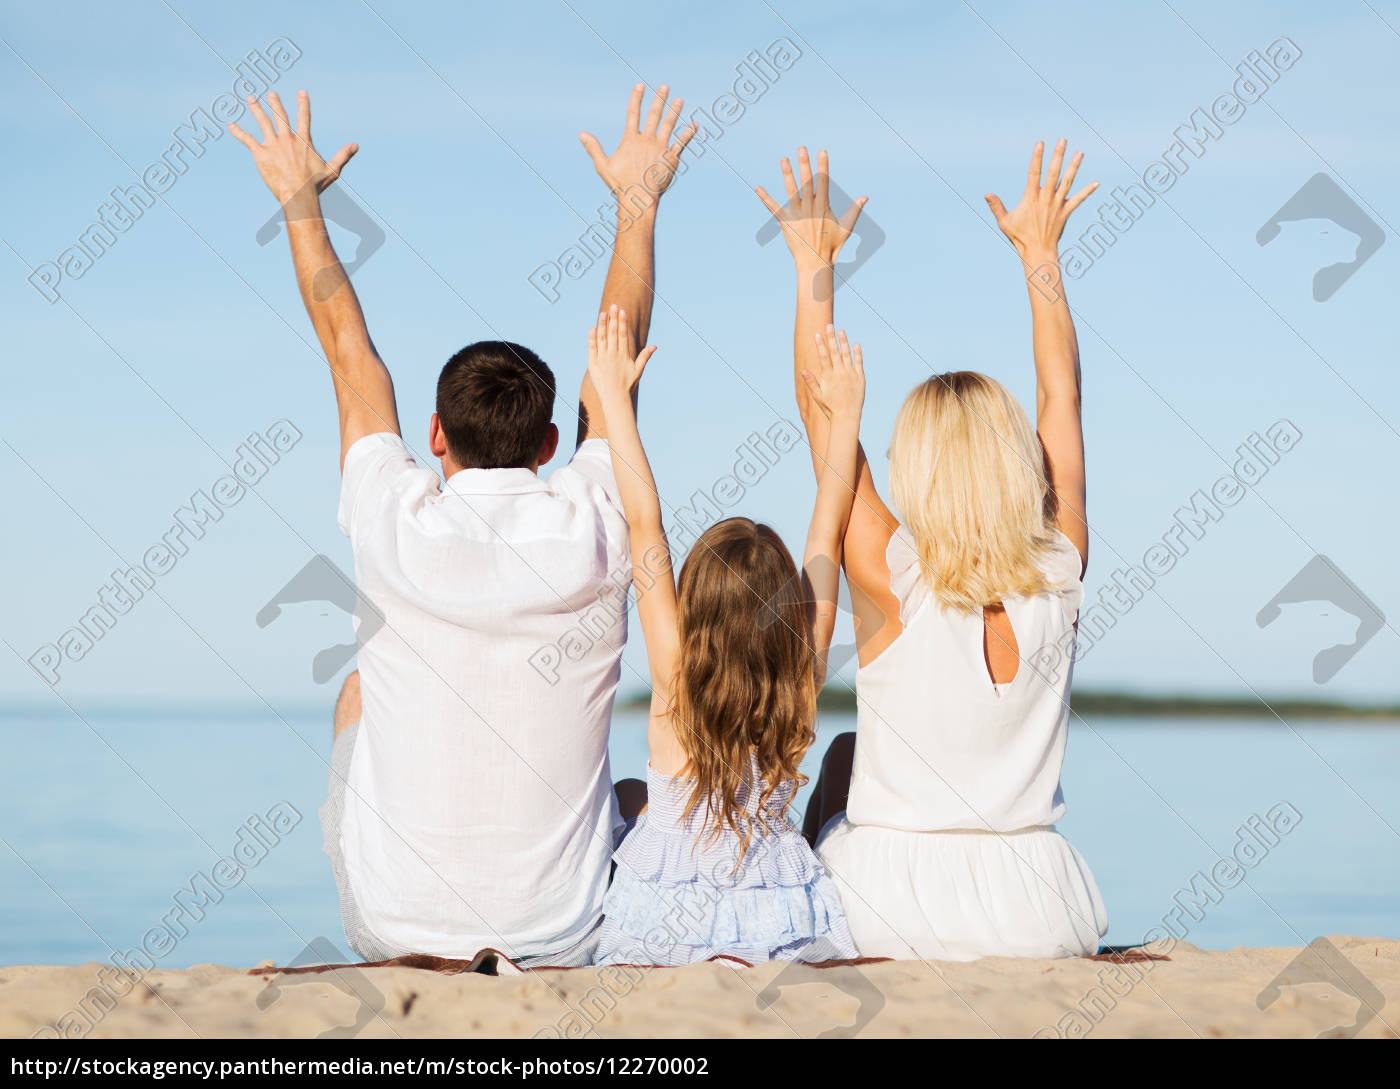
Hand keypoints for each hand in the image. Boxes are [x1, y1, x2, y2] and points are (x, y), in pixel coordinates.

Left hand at [229, 90, 356, 204]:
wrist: (298, 194)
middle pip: (280, 116)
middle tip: (271, 93)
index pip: (304, 118)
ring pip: (263, 122)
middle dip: (276, 103)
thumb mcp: (333, 170)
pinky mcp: (261, 154)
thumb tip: (355, 145)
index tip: (301, 92)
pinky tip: (230, 125)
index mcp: (303, 141)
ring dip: (256, 109)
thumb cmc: (315, 185)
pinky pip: (247, 139)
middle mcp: (287, 139)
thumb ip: (343, 155)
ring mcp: (273, 145)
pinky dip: (238, 132)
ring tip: (251, 98)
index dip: (303, 104)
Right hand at [580, 84, 696, 210]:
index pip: (632, 114)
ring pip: (669, 125)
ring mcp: (661, 149)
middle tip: (665, 87)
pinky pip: (682, 143)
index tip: (640, 86)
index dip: (636, 98)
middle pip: (654, 115)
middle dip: (659, 99)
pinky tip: (694, 124)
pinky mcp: (671, 159)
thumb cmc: (620, 185)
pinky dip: (688, 133)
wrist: (639, 198)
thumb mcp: (603, 166)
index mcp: (631, 140)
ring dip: (674, 111)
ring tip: (679, 100)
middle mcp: (647, 141)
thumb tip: (582, 134)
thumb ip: (594, 148)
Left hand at [587, 305, 656, 400]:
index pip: (623, 335)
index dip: (622, 323)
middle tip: (613, 306)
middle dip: (613, 319)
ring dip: (602, 325)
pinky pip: (592, 348)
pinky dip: (592, 338)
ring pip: (602, 338)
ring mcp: (602, 359)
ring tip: (603, 313)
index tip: (622, 311)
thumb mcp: (638, 370)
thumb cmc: (627, 385)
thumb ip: (645, 357)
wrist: (615, 398)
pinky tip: (592, 328)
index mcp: (624, 355)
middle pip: (612, 333)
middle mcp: (613, 355)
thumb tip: (654, 346)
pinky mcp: (593, 364)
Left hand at [756, 147, 866, 268]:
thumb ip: (855, 211)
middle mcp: (809, 207)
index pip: (823, 181)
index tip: (822, 151)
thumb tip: (865, 197)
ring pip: (791, 190)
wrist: (815, 262)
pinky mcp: (785, 222)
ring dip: (787, 174)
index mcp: (823, 206)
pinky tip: (757, 188)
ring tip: (784, 159)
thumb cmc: (832, 246)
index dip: (823, 165)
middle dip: (805, 164)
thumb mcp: (846, 228)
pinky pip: (773, 208)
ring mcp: (796, 214)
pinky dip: (765, 198)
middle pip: (807, 181)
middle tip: (802, 148)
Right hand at [802, 325, 863, 419]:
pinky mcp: (860, 377)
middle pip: (835, 352)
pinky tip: (855, 344)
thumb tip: (803, 370)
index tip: (817, 334)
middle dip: (831, 338)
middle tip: (829, 326)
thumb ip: (811, 382)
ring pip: (847, 354)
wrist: (847, 416)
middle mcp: (840, 373)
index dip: (820, 345)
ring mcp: (851, 374)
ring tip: (841, 331)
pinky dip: (857, 353)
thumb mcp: (817, 395)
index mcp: (828, 377)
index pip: (824, 357)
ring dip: (844, 342)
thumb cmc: (830, 407)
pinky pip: (859, 362)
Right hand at [985, 140, 1097, 260]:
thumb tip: (987, 194)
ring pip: (1067, 182)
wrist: (1037, 251)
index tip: (1040, 143)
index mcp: (1030, 198)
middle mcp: (1045, 199)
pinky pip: (1078, 200)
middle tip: (1062, 141)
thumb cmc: (1019, 237)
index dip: (1037, 158)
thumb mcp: (1004, 222)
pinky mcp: (1065, 213)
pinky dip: (1087, 192)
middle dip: (1058, 156)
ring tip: (1080, 153)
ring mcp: (1057, 205)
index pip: (1034, 173)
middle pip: (1053, 173)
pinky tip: (1096, 183)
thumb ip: (996, 206)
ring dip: (1074, 167)